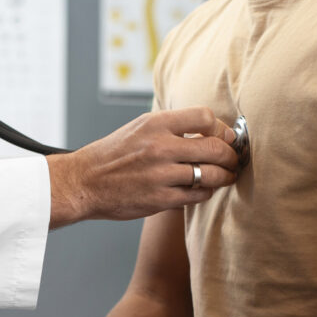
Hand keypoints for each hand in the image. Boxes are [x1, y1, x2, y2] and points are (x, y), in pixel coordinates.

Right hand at [47, 106, 238, 227]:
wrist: (84, 182)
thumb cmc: (113, 155)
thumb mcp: (138, 128)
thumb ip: (171, 127)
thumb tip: (208, 128)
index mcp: (155, 124)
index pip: (204, 117)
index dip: (221, 128)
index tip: (224, 136)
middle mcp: (160, 147)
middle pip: (214, 147)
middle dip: (230, 155)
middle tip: (233, 160)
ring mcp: (160, 175)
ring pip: (210, 174)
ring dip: (224, 176)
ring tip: (225, 176)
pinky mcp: (160, 199)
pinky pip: (197, 195)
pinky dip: (205, 192)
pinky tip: (203, 189)